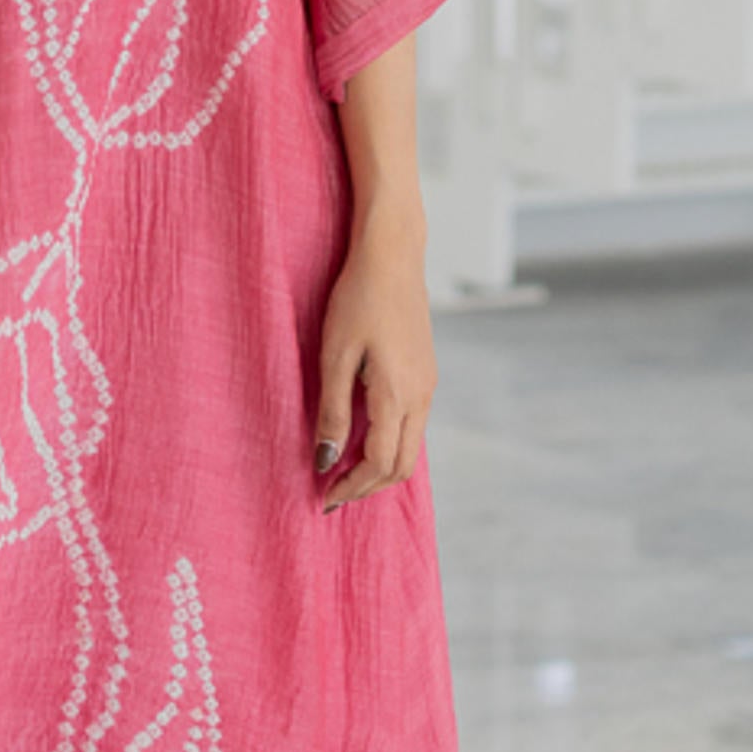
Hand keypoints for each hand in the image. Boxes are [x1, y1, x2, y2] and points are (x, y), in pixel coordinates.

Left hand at [313, 218, 435, 503]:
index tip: (324, 497)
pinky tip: (363, 435)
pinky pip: (413, 425)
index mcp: (398, 394)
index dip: (352, 487)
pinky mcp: (427, 372)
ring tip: (343, 468)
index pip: (379, 464)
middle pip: (401, 466)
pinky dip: (390, 443)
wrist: (393, 254)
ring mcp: (428, 384)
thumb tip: (326, 461)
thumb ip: (333, 412)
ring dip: (380, 466)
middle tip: (333, 492)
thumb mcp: (335, 355)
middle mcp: (421, 395)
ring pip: (410, 447)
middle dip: (368, 486)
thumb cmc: (357, 298)